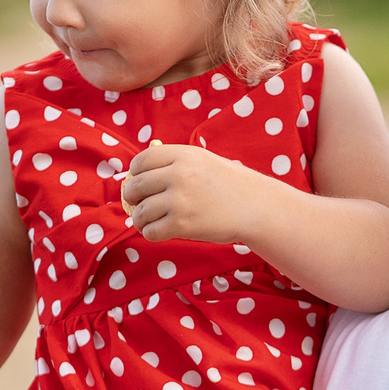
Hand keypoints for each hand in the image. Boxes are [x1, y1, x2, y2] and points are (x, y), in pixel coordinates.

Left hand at [121, 142, 269, 244]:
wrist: (256, 207)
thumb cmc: (229, 184)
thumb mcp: (202, 160)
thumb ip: (173, 163)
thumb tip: (138, 175)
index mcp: (182, 155)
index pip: (141, 161)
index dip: (135, 174)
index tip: (139, 182)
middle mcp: (178, 175)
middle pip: (135, 186)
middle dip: (132, 198)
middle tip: (138, 204)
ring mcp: (179, 200)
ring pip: (140, 212)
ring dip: (140, 220)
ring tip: (148, 221)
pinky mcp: (182, 224)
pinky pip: (150, 231)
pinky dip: (150, 233)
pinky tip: (159, 231)